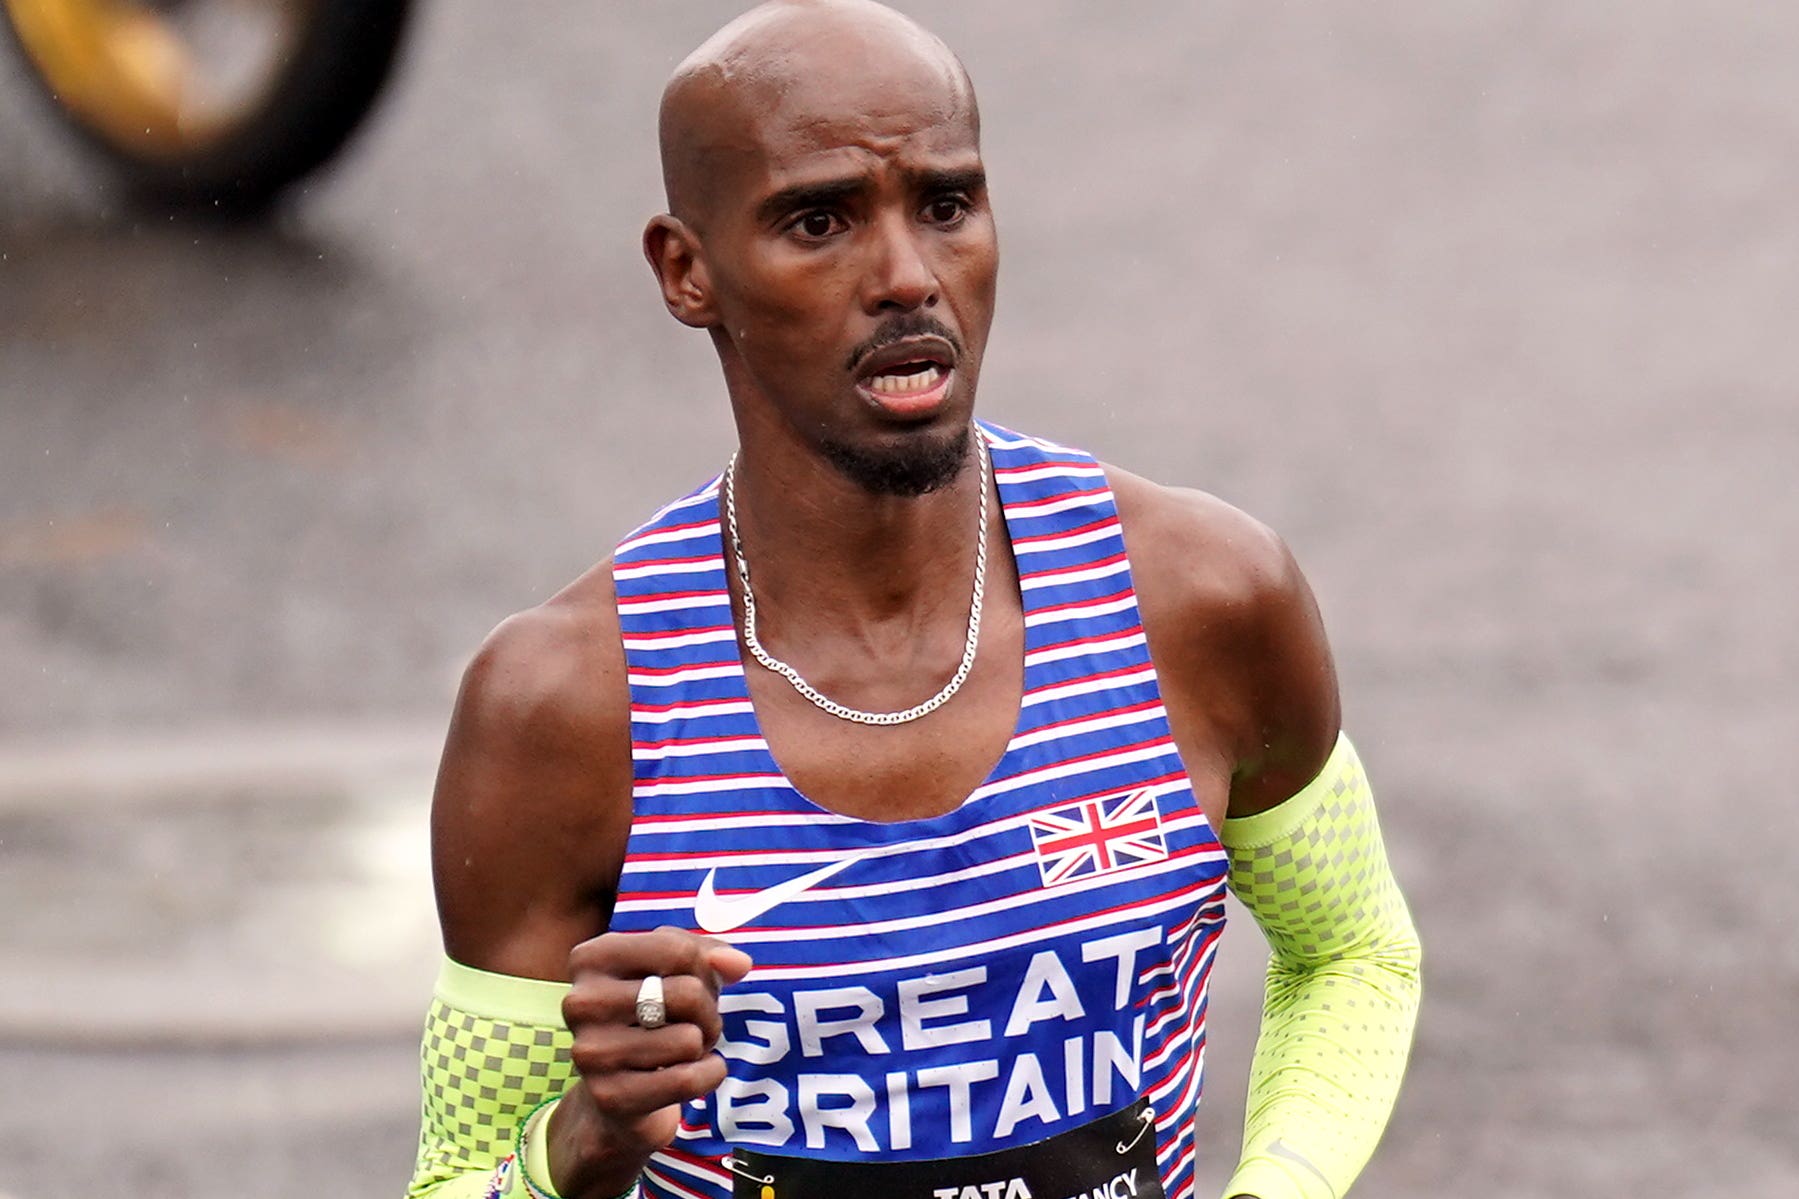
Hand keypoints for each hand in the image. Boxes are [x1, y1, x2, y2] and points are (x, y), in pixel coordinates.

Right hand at [547, 926, 753, 1197]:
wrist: (615, 1091)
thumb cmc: (649, 1015)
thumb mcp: (674, 970)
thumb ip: (708, 954)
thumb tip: (738, 964)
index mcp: (591, 958)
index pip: (677, 949)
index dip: (704, 968)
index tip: (695, 982)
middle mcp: (581, 1002)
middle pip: (687, 993)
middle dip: (707, 1010)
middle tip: (694, 1023)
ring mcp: (592, 1052)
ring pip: (689, 1039)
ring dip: (703, 1045)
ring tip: (682, 1049)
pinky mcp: (610, 1096)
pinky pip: (688, 1080)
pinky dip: (709, 1074)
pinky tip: (695, 1073)